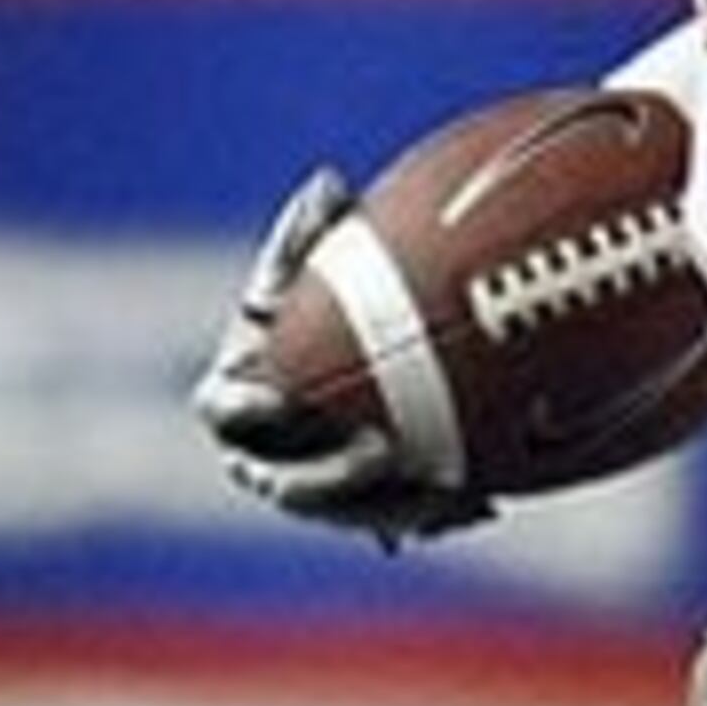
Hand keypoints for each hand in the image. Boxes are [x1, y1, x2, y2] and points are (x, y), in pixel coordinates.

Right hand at [188, 166, 490, 542]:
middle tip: (384, 448)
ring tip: (446, 490)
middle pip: (288, 483)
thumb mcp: (324, 265)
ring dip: (394, 506)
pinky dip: (437, 512)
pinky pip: (400, 521)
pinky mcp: (372, 510)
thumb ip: (316, 234)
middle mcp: (269, 454)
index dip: (248, 408)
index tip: (283, 396)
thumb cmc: (332, 301)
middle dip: (332, 476)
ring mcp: (321, 491)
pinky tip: (482, 501)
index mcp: (239, 396)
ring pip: (351, 513)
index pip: (223, 411)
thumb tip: (330, 184)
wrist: (374, 355)